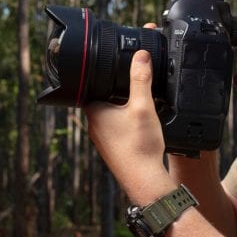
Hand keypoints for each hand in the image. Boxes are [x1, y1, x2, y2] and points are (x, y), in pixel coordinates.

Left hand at [84, 50, 170, 202]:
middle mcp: (92, 125)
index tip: (116, 70)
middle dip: (116, 92)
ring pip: (110, 115)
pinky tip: (139, 127)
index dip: (104, 76)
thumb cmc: (139, 147)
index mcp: (93, 111)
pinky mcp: (111, 148)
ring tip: (138, 107)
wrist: (144, 180)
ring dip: (122, 109)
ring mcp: (101, 139)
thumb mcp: (142, 106)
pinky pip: (116, 129)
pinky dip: (126, 124)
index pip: (91, 85)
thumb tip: (141, 56)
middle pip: (102, 99)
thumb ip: (140, 79)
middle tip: (133, 87)